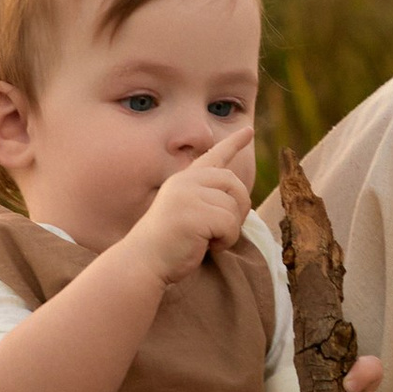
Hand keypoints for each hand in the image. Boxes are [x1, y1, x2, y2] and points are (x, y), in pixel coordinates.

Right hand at [133, 125, 256, 284]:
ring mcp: (188, 196)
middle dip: (239, 208)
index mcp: (183, 180)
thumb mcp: (186, 212)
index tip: (248, 130)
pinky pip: (230, 224)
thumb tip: (238, 197)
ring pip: (233, 207)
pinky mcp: (195, 214)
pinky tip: (208, 247)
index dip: (233, 143)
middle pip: (233, 184)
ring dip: (229, 231)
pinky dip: (226, 240)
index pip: (213, 156)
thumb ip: (206, 198)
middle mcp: (186, 182)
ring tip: (207, 240)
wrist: (144, 261)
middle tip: (225, 229)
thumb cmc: (169, 244)